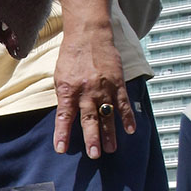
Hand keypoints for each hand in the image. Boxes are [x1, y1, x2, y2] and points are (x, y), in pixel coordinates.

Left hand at [52, 25, 134, 157]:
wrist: (89, 35)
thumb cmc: (71, 57)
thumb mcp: (60, 77)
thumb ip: (65, 97)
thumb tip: (66, 117)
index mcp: (68, 90)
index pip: (64, 117)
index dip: (62, 134)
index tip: (61, 149)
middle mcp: (86, 91)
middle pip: (89, 119)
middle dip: (92, 139)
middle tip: (94, 155)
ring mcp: (104, 88)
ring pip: (107, 115)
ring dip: (110, 133)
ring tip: (111, 149)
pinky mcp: (117, 83)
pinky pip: (123, 103)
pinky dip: (128, 117)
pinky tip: (130, 130)